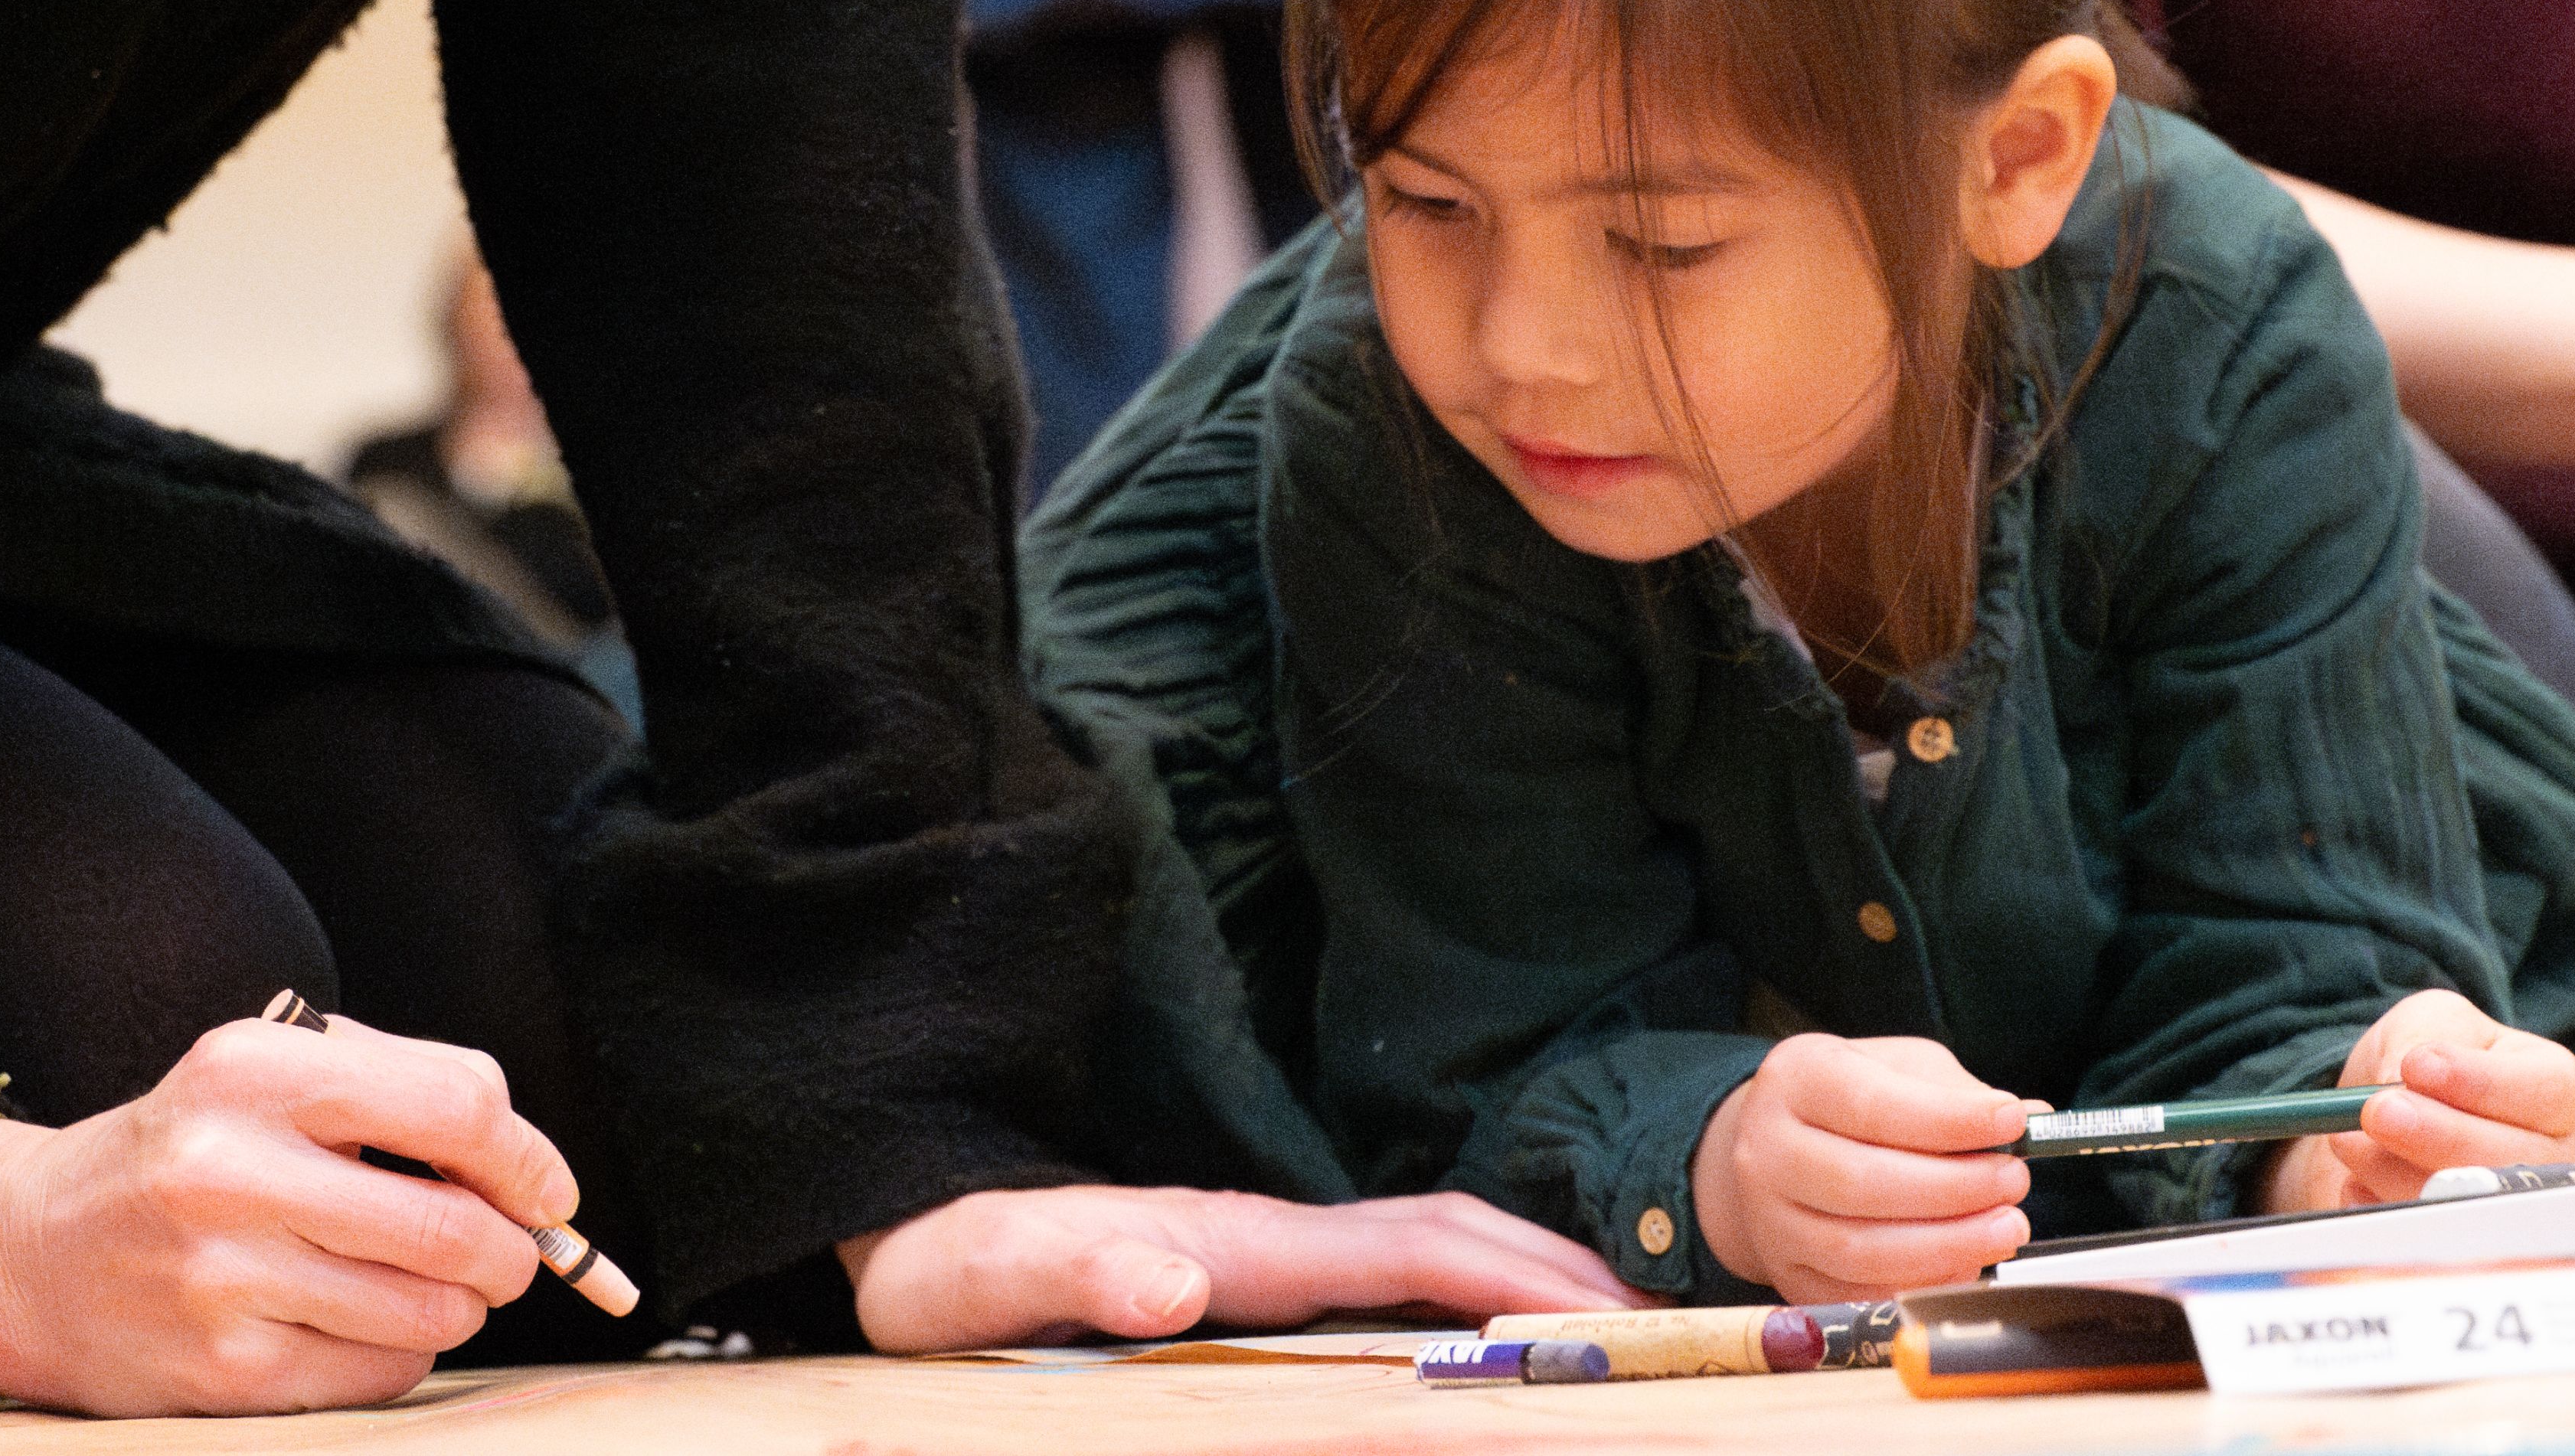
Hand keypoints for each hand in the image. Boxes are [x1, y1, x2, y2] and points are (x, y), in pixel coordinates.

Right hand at [0, 1012, 573, 1415]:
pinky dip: (400, 1350)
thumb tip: (528, 1169)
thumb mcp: (264, 1073)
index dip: (527, 1155)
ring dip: (460, 1304)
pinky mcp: (225, 1371)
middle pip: (457, 1226)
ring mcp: (224, 1280)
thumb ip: (395, 1090)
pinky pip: (380, 1372)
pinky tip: (358, 1320)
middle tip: (507, 1252)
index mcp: (252, 1072)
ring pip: (430, 1310)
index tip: (542, 1186)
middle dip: (514, 1249)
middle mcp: (231, 1171)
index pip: (457, 1103)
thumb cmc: (178, 1155)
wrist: (27, 1256)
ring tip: (426, 1283)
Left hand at [836, 1183, 1637, 1350]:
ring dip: (1526, 1281)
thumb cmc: (943, 1263)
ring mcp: (1260, 1252)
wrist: (902, 1228)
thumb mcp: (984, 1278)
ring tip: (1620, 1337)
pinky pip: (1384, 1282)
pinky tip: (1497, 1346)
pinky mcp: (1247, 1280)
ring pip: (1423, 1251)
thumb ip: (1073, 1268)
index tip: (1610, 1312)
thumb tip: (1175, 1274)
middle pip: (1443, 1235)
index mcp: (1230, 1240)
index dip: (1510, 1273)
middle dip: (1560, 1273)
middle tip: (1672, 1332)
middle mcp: (1262, 1235)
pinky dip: (1465, 1298)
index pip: (1405, 1247)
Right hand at [1692, 1034, 2034, 1301]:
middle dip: (1955, 1188)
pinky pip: (1860, 1296)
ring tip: (2006, 1228)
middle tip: (2014, 1182)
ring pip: (1860, 1250)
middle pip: (1862, 1182)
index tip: (2011, 1121)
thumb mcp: (1899, 1069)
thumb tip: (2030, 1119)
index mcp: (1797, 1080)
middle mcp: (1767, 1149)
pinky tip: (1967, 1263)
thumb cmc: (1853, 1102)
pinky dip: (1923, 1286)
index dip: (1948, 1120)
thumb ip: (1956, 1093)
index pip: (1871, 1105)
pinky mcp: (1788, 1274)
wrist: (1780, 1148)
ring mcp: (1771, 1219)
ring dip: (1948, 1245)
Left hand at [2260, 990, 2574, 1210]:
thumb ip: (2425, 1037)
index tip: (2416, 1066)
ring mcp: (2509, 1208)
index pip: (2545, 1092)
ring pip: (2463, 1204)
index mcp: (2556, 1090)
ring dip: (2394, 1171)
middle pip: (2507, 1159)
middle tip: (2378, 1112)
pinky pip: (2424, 1238)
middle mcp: (2547, 1156)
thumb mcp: (2429, 1021)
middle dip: (2436, 1134)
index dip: (2480, 1082)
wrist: (2383, 1113)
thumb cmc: (2424, 1059)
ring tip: (2348, 1140)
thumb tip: (2406, 1079)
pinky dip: (2379, 1209)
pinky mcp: (2460, 1242)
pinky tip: (2354, 1184)